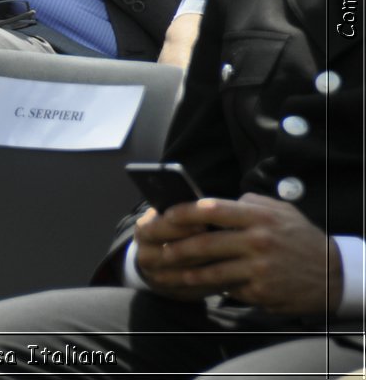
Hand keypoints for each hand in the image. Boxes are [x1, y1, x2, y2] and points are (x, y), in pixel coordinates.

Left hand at [139, 195, 341, 313]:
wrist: (333, 275)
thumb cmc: (300, 238)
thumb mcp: (280, 211)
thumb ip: (249, 203)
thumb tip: (214, 200)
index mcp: (259, 217)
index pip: (212, 209)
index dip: (184, 212)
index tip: (165, 214)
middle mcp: (258, 241)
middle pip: (205, 243)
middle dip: (177, 248)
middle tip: (160, 249)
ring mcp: (260, 269)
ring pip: (212, 271)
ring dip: (188, 273)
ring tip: (171, 272)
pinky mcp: (262, 292)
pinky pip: (230, 289)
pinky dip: (214, 288)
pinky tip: (200, 287)